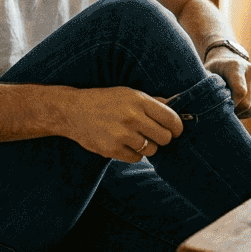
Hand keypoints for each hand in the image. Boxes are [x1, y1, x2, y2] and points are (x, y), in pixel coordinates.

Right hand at [61, 87, 181, 161]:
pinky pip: (136, 158)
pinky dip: (133, 153)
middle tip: (154, 135)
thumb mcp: (129, 93)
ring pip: (152, 150)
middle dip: (163, 138)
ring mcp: (121, 135)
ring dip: (147, 146)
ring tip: (136, 138)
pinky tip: (124, 144)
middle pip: (164, 138)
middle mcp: (131, 117)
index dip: (177, 127)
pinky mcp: (112, 149)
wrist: (73, 111)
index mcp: (138, 100)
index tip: (175, 130)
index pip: (171, 119)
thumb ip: (153, 101)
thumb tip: (176, 105)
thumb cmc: (104, 101)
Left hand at [205, 52, 250, 118]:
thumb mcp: (205, 74)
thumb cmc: (214, 71)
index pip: (240, 92)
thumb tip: (208, 103)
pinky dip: (247, 113)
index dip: (231, 104)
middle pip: (247, 103)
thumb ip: (207, 86)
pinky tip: (238, 107)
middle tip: (223, 110)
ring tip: (229, 108)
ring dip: (240, 114)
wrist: (228, 61)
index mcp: (236, 66)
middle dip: (234, 111)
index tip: (221, 106)